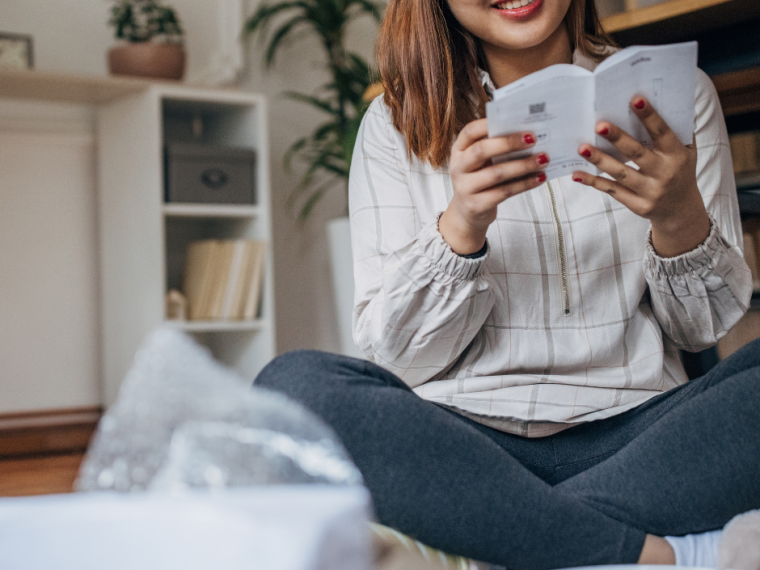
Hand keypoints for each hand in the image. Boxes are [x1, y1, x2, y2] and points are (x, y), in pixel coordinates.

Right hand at [440, 119, 548, 254]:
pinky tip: (539, 178)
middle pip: (481, 150)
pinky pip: (504, 192)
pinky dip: (525, 184)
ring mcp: (465, 188)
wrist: (468, 213)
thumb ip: (496, 148)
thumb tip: (528, 135)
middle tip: (533, 138)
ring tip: (543, 159)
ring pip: (496, 173)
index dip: (488, 124)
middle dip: (509, 143)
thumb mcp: (481, 162)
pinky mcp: (476, 205)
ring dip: (523, 165)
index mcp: (459, 150)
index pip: (469, 132)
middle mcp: (458, 168)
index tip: (515, 120)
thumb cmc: (481, 180)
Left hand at [572, 96, 709, 257]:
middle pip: (637, 153)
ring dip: (600, 160)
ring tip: (582, 148)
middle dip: (618, 138)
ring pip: (620, 174)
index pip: (662, 133)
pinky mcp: (638, 205)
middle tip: (599, 125)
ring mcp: (650, 191)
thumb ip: (677, 130)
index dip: (649, 116)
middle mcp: (664, 173)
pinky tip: (577, 174)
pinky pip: (612, 191)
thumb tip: (665, 101)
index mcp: (677, 155)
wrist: (681, 209)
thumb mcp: (687, 152)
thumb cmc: (680, 171)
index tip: (635, 100)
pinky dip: (594, 182)